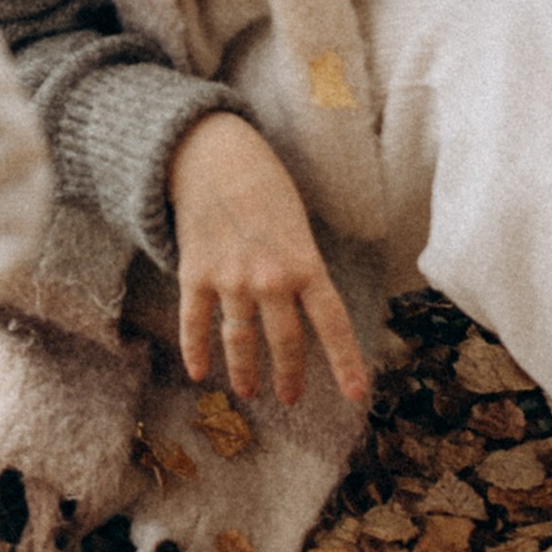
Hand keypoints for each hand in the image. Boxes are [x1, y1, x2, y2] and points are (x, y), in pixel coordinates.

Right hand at [167, 109, 370, 414]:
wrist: (213, 154)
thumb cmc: (264, 186)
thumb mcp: (298, 224)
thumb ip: (302, 268)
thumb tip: (305, 312)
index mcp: (305, 263)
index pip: (333, 323)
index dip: (346, 363)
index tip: (357, 396)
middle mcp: (270, 277)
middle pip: (285, 341)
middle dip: (289, 375)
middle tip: (290, 397)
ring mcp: (230, 278)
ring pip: (241, 340)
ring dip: (245, 371)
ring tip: (248, 391)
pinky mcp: (195, 273)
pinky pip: (196, 322)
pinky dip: (196, 350)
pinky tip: (199, 372)